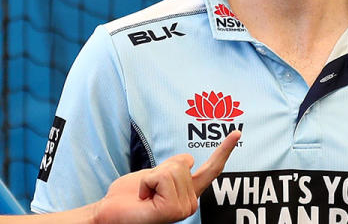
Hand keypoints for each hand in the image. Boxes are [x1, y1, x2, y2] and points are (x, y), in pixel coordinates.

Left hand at [92, 130, 240, 223]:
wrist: (111, 213)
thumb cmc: (129, 196)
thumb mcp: (155, 174)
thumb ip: (174, 167)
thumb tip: (190, 159)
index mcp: (189, 194)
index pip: (211, 169)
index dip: (224, 150)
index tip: (237, 133)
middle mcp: (191, 203)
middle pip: (183, 161)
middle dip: (159, 169)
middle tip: (146, 190)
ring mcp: (184, 208)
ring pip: (172, 168)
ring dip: (151, 177)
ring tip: (145, 196)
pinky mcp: (174, 210)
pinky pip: (163, 177)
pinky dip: (147, 182)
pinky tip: (144, 199)